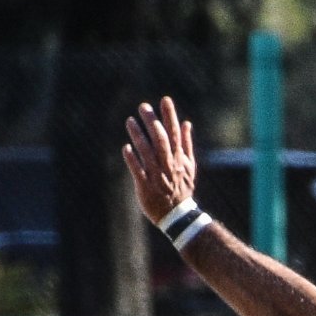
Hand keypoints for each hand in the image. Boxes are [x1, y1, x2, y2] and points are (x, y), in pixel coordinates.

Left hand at [123, 97, 198, 225]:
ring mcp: (157, 176)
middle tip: (143, 107)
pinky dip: (132, 159)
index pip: (175, 134)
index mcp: (179, 159)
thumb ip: (186, 144)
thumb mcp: (189, 166)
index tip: (165, 100)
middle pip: (161, 140)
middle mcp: (168, 166)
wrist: (177, 216)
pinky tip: (126, 147)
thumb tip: (186, 123)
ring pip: (147, 153)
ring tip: (130, 121)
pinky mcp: (146, 187)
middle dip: (152, 122)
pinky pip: (138, 171)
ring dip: (138, 136)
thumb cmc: (181, 189)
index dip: (170, 116)